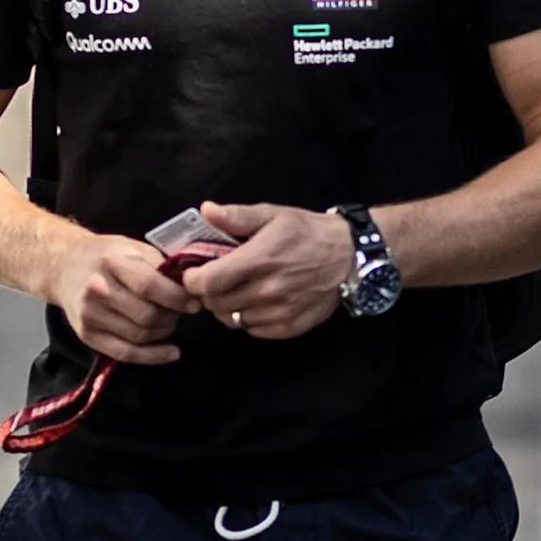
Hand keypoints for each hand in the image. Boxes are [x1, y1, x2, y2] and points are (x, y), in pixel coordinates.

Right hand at [48, 234, 194, 364]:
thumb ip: (160, 266)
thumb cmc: (107, 256)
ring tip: (169, 321)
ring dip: (164, 332)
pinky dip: (153, 356)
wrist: (65, 267)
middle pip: (147, 315)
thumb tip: (192, 288)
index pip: (150, 286)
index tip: (196, 303)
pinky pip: (125, 353)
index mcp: (111, 261)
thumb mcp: (133, 248)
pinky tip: (171, 352)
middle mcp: (96, 289)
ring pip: (140, 336)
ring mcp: (89, 315)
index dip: (178, 298)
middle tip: (181, 311)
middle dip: (172, 316)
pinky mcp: (87, 335)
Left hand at [179, 202, 352, 342]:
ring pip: (232, 320)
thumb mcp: (272, 214)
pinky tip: (255, 302)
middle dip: (208, 294)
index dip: (193, 280)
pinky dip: (247, 319)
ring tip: (234, 291)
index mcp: (258, 260)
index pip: (208, 283)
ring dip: (226, 308)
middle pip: (215, 305)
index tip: (193, 274)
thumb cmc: (306, 232)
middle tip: (214, 281)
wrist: (348, 256)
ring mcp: (278, 312)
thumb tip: (206, 210)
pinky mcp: (289, 327)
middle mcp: (266, 291)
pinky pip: (252, 330)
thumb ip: (236, 216)